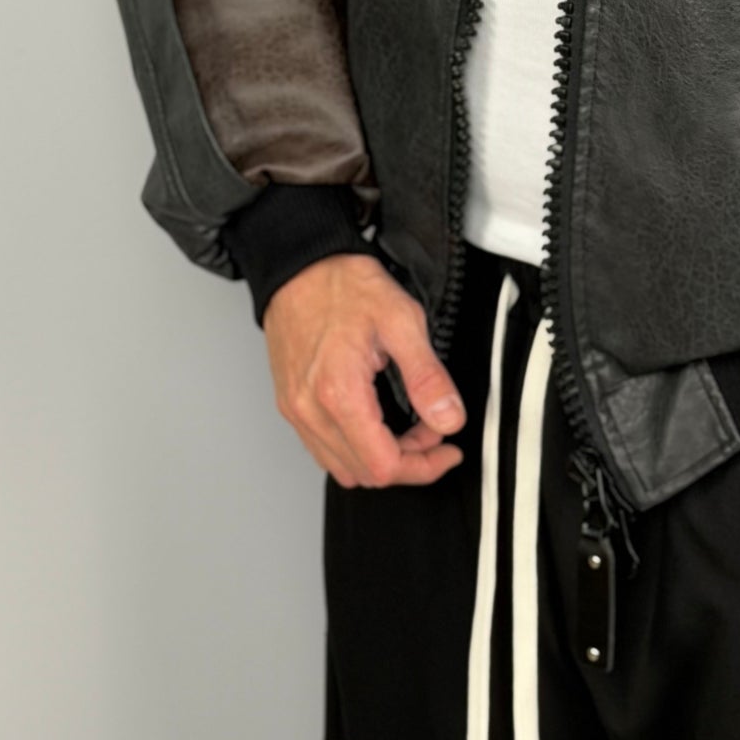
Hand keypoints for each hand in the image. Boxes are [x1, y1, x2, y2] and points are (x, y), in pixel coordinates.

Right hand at [262, 252, 466, 489]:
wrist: (300, 266)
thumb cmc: (344, 286)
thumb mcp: (401, 321)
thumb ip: (427, 376)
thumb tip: (448, 418)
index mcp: (338, 393)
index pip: (384, 466)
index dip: (424, 465)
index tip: (447, 448)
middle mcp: (310, 410)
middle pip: (365, 474)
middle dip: (409, 461)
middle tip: (433, 430)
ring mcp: (296, 410)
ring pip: (343, 467)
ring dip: (381, 457)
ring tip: (409, 428)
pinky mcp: (291, 405)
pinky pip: (324, 449)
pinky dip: (356, 448)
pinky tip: (377, 423)